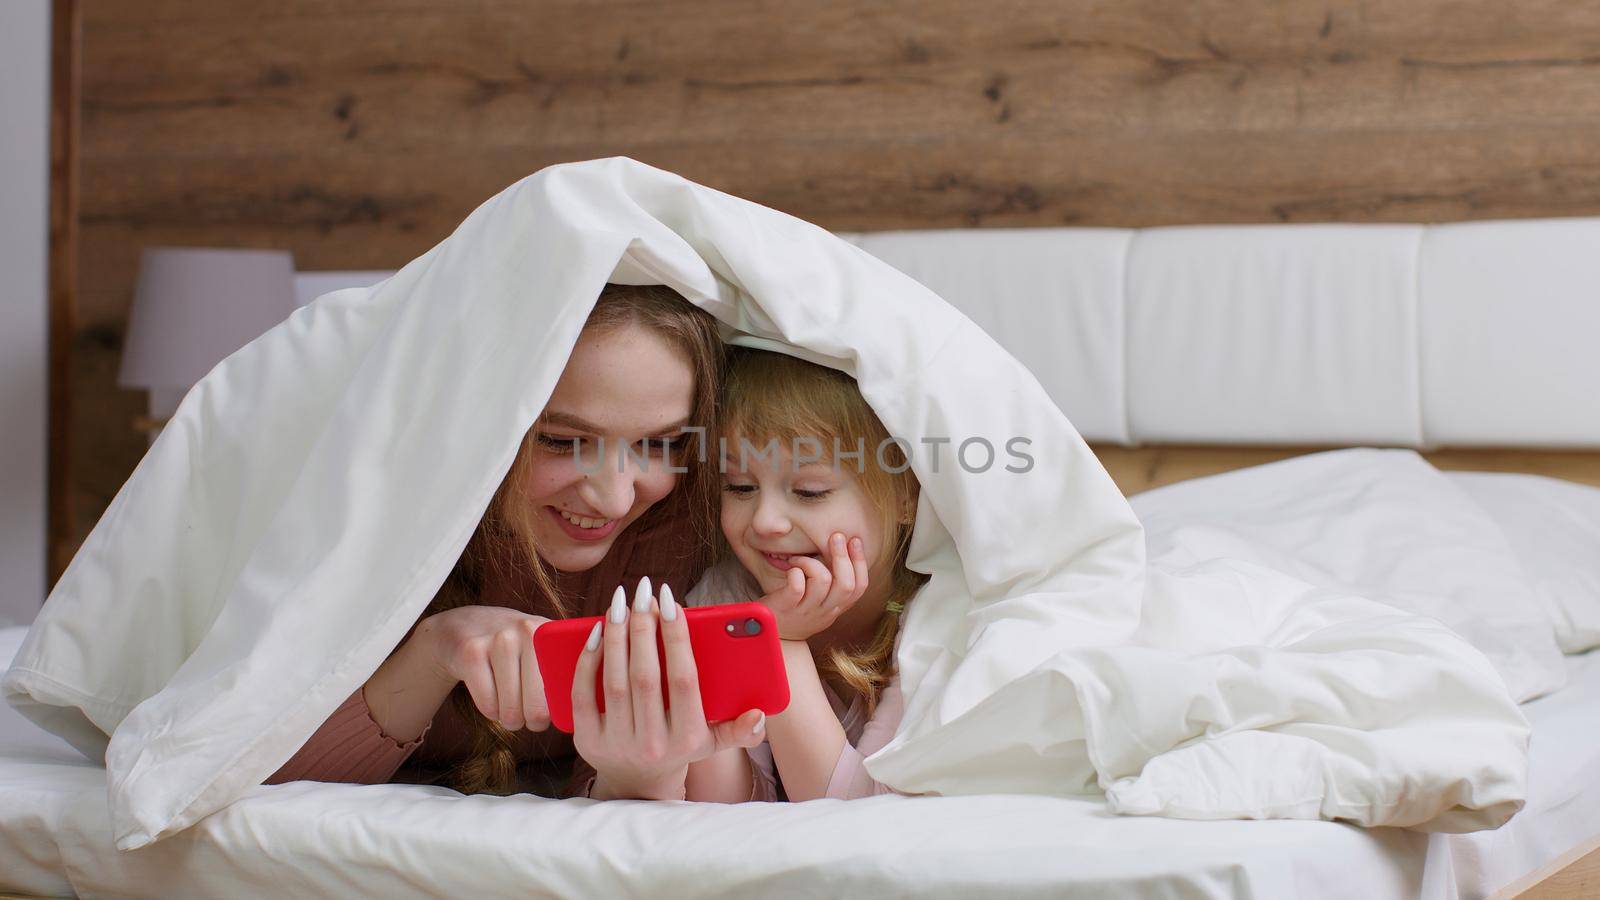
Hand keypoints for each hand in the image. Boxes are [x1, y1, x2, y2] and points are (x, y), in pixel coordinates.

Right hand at [412, 604, 551, 731]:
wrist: (463, 626)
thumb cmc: (512, 647)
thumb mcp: (541, 647)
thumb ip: (563, 672)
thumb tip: (575, 714)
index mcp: (552, 634)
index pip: (564, 691)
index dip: (557, 712)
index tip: (549, 715)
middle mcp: (528, 631)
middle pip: (538, 708)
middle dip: (531, 722)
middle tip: (527, 718)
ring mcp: (499, 640)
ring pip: (510, 710)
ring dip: (509, 719)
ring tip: (508, 707)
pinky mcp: (471, 653)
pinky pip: (488, 705)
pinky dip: (490, 712)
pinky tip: (491, 698)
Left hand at [574, 577, 766, 800]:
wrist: (636, 784)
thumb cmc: (679, 745)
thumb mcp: (712, 743)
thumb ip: (740, 730)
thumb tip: (759, 715)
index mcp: (688, 738)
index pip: (683, 681)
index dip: (677, 638)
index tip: (671, 602)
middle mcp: (653, 743)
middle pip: (645, 677)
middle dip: (644, 628)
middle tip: (643, 592)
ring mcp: (617, 743)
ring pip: (613, 681)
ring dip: (616, 636)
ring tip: (620, 603)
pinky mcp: (587, 741)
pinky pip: (582, 695)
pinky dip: (588, 661)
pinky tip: (595, 632)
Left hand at [758, 533, 868, 640]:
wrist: (771, 636)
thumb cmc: (796, 609)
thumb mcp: (820, 601)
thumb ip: (832, 583)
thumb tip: (842, 549)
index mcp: (836, 608)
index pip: (859, 587)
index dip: (860, 562)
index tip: (855, 540)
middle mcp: (825, 611)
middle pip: (846, 584)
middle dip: (842, 556)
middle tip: (835, 536)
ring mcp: (806, 611)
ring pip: (822, 580)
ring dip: (811, 562)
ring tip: (799, 560)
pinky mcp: (786, 608)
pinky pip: (797, 586)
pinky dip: (795, 571)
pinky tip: (790, 569)